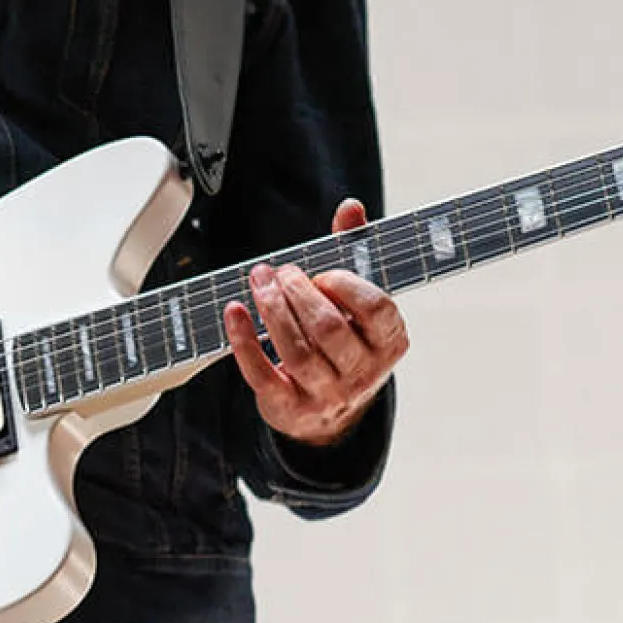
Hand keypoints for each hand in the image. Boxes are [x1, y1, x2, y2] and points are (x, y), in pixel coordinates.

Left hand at [223, 199, 407, 445]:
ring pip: (297, 353)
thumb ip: (353, 252)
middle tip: (282, 272)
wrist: (329, 414)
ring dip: (273, 310)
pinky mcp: (290, 407)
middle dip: (300, 294)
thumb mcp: (355, 301)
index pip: (377, 310)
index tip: (324, 272)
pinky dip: (244, 341)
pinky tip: (234, 311)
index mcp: (388, 342)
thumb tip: (350, 208)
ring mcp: (327, 394)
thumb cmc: (343, 342)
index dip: (347, 285)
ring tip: (259, 282)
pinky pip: (262, 374)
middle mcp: (362, 372)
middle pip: (330, 329)